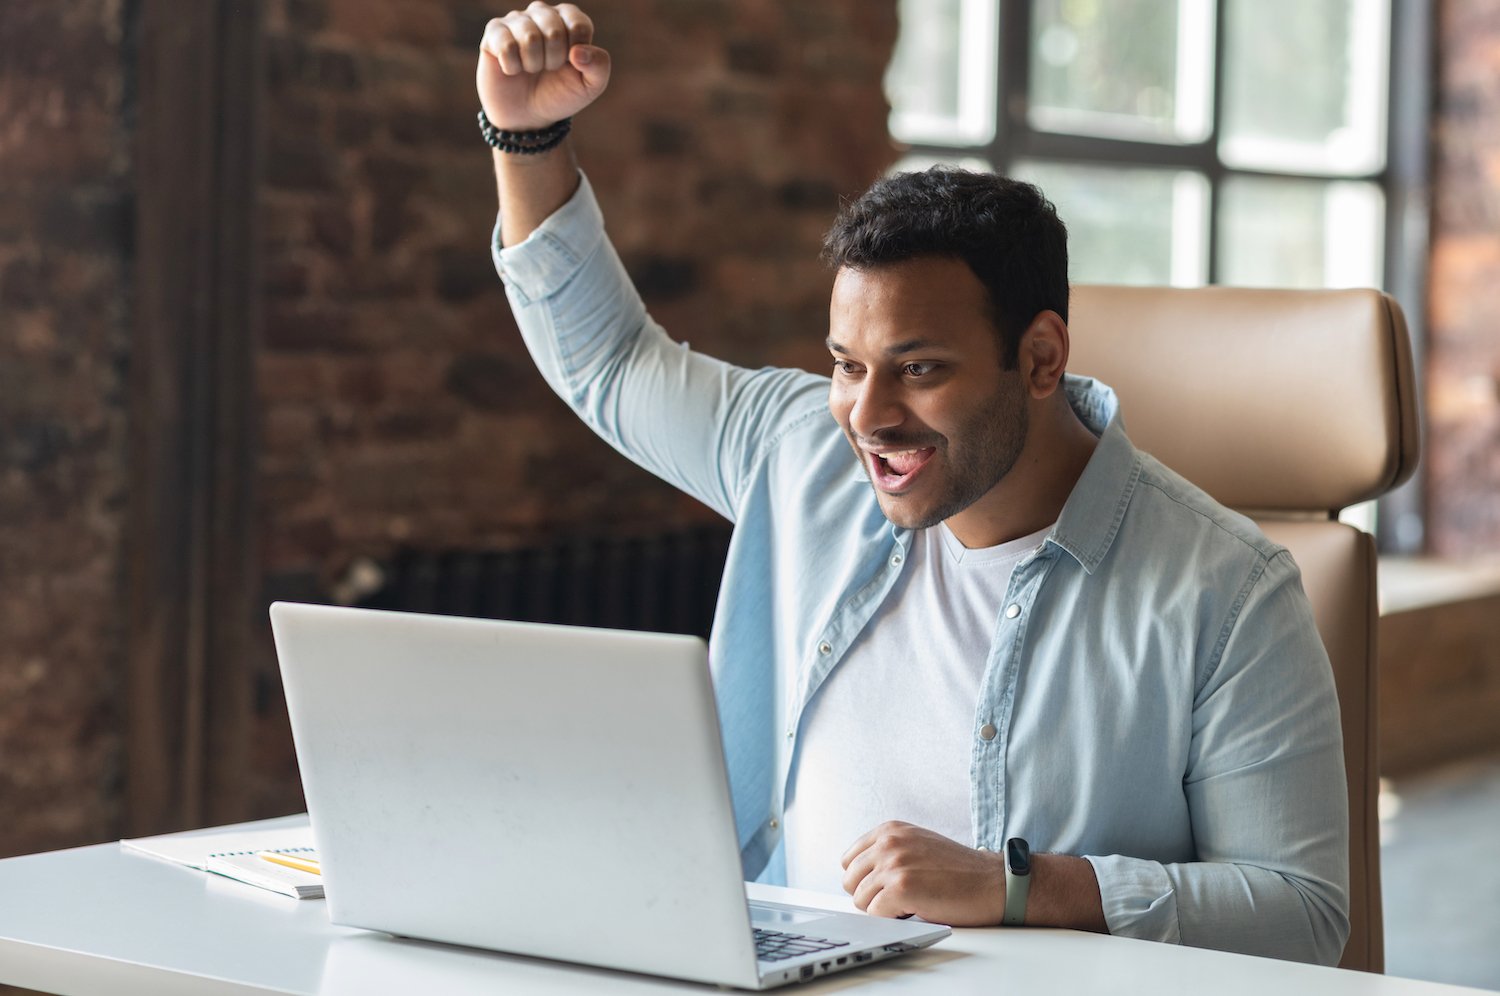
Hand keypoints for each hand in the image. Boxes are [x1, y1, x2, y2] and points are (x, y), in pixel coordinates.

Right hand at [477, 2, 610, 130]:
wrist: (528, 116)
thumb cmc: (560, 94)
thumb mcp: (590, 86)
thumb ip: (599, 66)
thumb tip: (578, 52)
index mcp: (569, 19)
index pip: (578, 24)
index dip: (575, 53)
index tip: (570, 65)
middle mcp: (542, 13)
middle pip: (554, 29)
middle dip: (554, 60)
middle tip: (548, 69)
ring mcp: (516, 20)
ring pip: (529, 36)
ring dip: (533, 64)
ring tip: (531, 69)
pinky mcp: (494, 33)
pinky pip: (505, 45)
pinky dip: (512, 67)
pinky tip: (512, 69)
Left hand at [841, 821, 1006, 926]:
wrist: (992, 883)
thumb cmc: (958, 871)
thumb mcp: (917, 844)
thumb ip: (887, 852)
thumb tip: (856, 877)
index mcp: (890, 829)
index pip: (848, 860)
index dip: (865, 880)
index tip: (884, 886)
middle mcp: (889, 842)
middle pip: (850, 881)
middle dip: (870, 896)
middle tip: (899, 898)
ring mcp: (894, 863)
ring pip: (860, 901)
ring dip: (883, 909)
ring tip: (912, 901)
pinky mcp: (901, 888)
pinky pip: (876, 915)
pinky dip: (893, 920)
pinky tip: (917, 909)